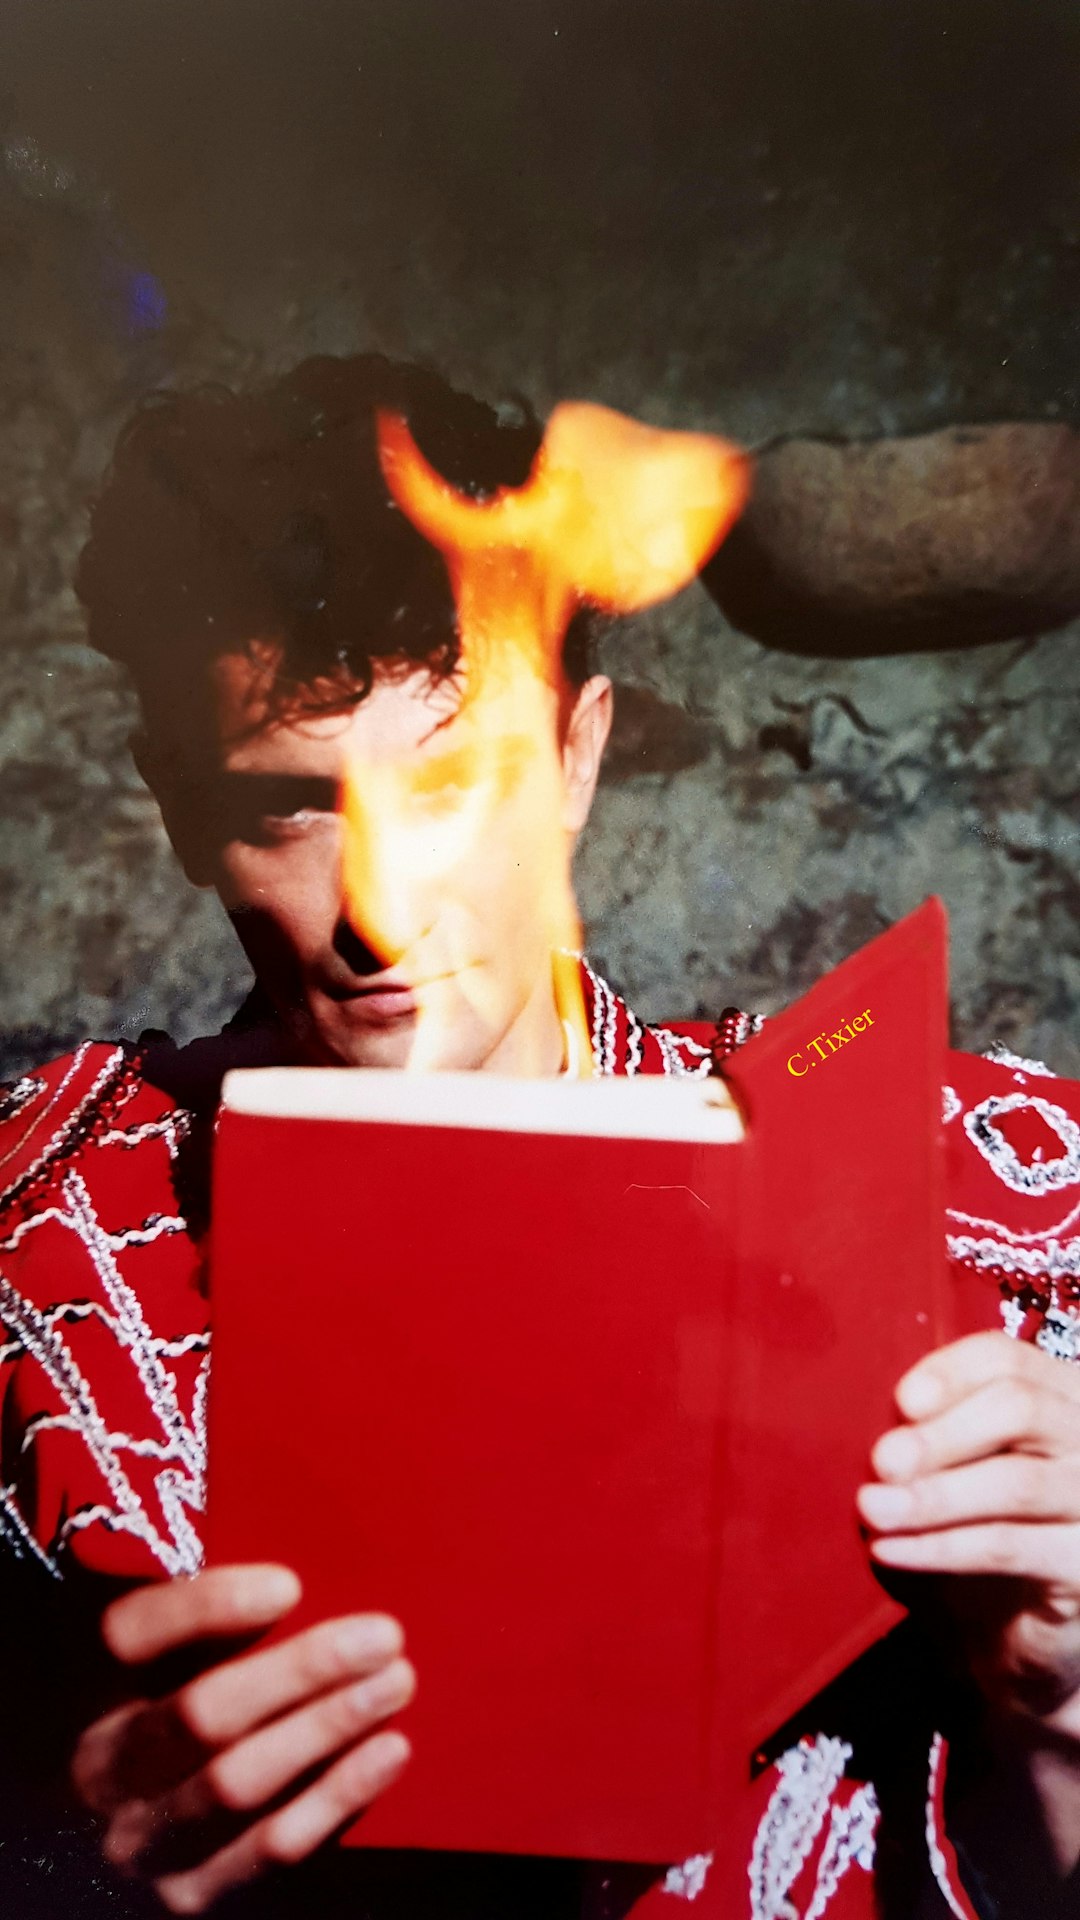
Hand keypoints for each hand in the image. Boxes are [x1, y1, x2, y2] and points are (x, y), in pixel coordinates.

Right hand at [71, 1563, 414, 1912]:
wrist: (140, 1825)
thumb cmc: (168, 1703)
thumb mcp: (163, 1653)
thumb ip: (204, 1619)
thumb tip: (289, 1588)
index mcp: (81, 1686)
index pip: (128, 1635)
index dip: (207, 1607)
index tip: (290, 1585)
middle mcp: (99, 1772)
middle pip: (202, 1713)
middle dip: (301, 1671)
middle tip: (382, 1636)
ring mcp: (141, 1843)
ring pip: (240, 1783)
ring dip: (329, 1728)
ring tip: (396, 1681)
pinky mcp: (189, 1894)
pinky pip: (272, 1849)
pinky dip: (338, 1796)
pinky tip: (390, 1749)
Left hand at [857, 1331, 1079, 1731]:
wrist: (1010, 1631)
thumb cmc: (973, 1529)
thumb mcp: (950, 1465)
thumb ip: (928, 1429)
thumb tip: (880, 1419)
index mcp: (1056, 1395)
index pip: (1008, 1358)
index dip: (950, 1374)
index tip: (901, 1402)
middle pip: (1020, 1408)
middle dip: (939, 1435)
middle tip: (883, 1462)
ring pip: (1015, 1482)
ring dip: (933, 1496)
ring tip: (874, 1508)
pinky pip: (1008, 1546)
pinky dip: (941, 1546)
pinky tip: (892, 1549)